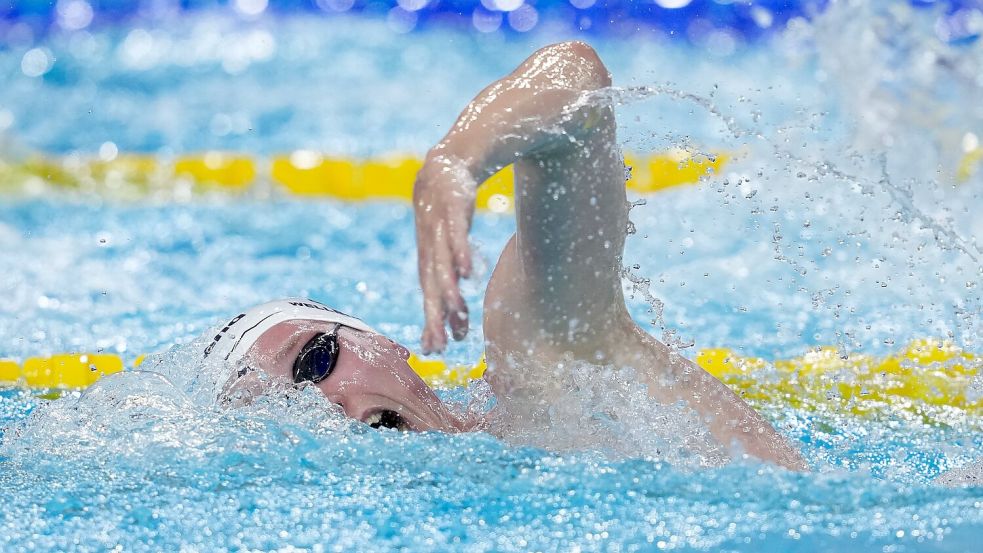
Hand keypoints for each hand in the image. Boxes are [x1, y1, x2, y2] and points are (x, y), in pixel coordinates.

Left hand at [414, 155, 477, 352]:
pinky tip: (468, 272)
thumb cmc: (444, 222)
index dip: (431, 325)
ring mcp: (440, 231)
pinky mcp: (453, 212)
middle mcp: (430, 251)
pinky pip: (457, 236)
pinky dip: (461, 254)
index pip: (429, 301)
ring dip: (449, 289)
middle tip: (438, 343)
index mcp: (427, 264)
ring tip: (457, 311)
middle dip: (434, 317)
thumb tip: (457, 329)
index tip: (435, 350)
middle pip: (431, 289)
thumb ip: (451, 292)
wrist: (442, 170)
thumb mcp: (446, 257)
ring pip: (443, 265)